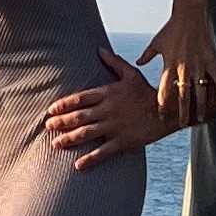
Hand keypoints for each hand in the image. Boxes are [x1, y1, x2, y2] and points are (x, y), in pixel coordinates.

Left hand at [45, 52, 165, 172]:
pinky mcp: (123, 141)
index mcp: (108, 93)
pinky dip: (90, 159)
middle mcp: (108, 110)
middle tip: (48, 127)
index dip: (64, 104)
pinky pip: (103, 152)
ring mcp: (115, 126)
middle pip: (80, 116)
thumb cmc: (147, 92)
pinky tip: (77, 166)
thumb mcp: (131, 74)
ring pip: (87, 133)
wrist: (167, 111)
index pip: (80, 98)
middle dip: (62, 122)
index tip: (51, 110)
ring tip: (55, 144)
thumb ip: (114, 62)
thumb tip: (100, 49)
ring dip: (70, 139)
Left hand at [151, 6, 215, 125]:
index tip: (161, 116)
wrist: (190, 14)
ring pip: (201, 90)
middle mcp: (184, 67)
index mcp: (169, 64)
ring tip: (201, 118)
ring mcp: (199, 64)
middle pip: (183, 94)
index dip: (163, 104)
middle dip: (182, 111)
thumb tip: (138, 63)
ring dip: (201, 106)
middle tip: (181, 125)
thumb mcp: (157, 42)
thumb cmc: (172, 29)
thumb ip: (147, 55)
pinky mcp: (210, 59)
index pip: (165, 89)